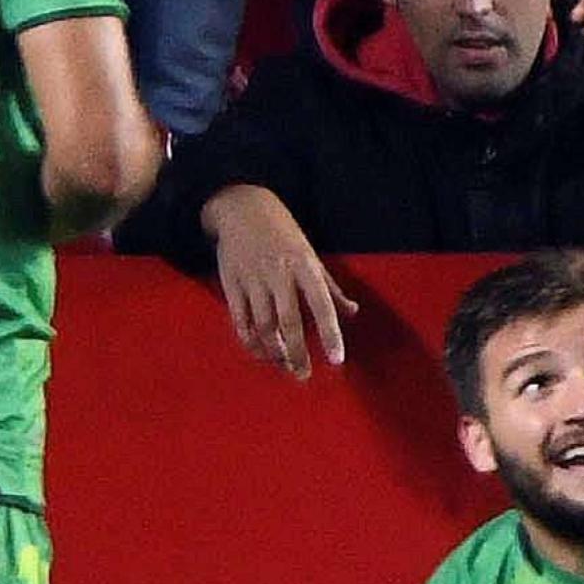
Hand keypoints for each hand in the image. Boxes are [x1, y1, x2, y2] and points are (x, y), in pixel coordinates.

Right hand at [203, 185, 359, 380]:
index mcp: (304, 266)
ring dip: (274, 351)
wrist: (241, 208)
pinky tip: (261, 353)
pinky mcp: (231, 284)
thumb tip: (352, 312)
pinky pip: (240, 321)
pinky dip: (250, 341)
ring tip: (285, 365)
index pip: (321, 305)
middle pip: (288, 322)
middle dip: (297, 353)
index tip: (337, 359)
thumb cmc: (283, 233)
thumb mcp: (311, 254)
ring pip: (263, 326)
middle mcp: (279, 274)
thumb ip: (330, 287)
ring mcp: (253, 280)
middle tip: (304, 375)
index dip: (330, 333)